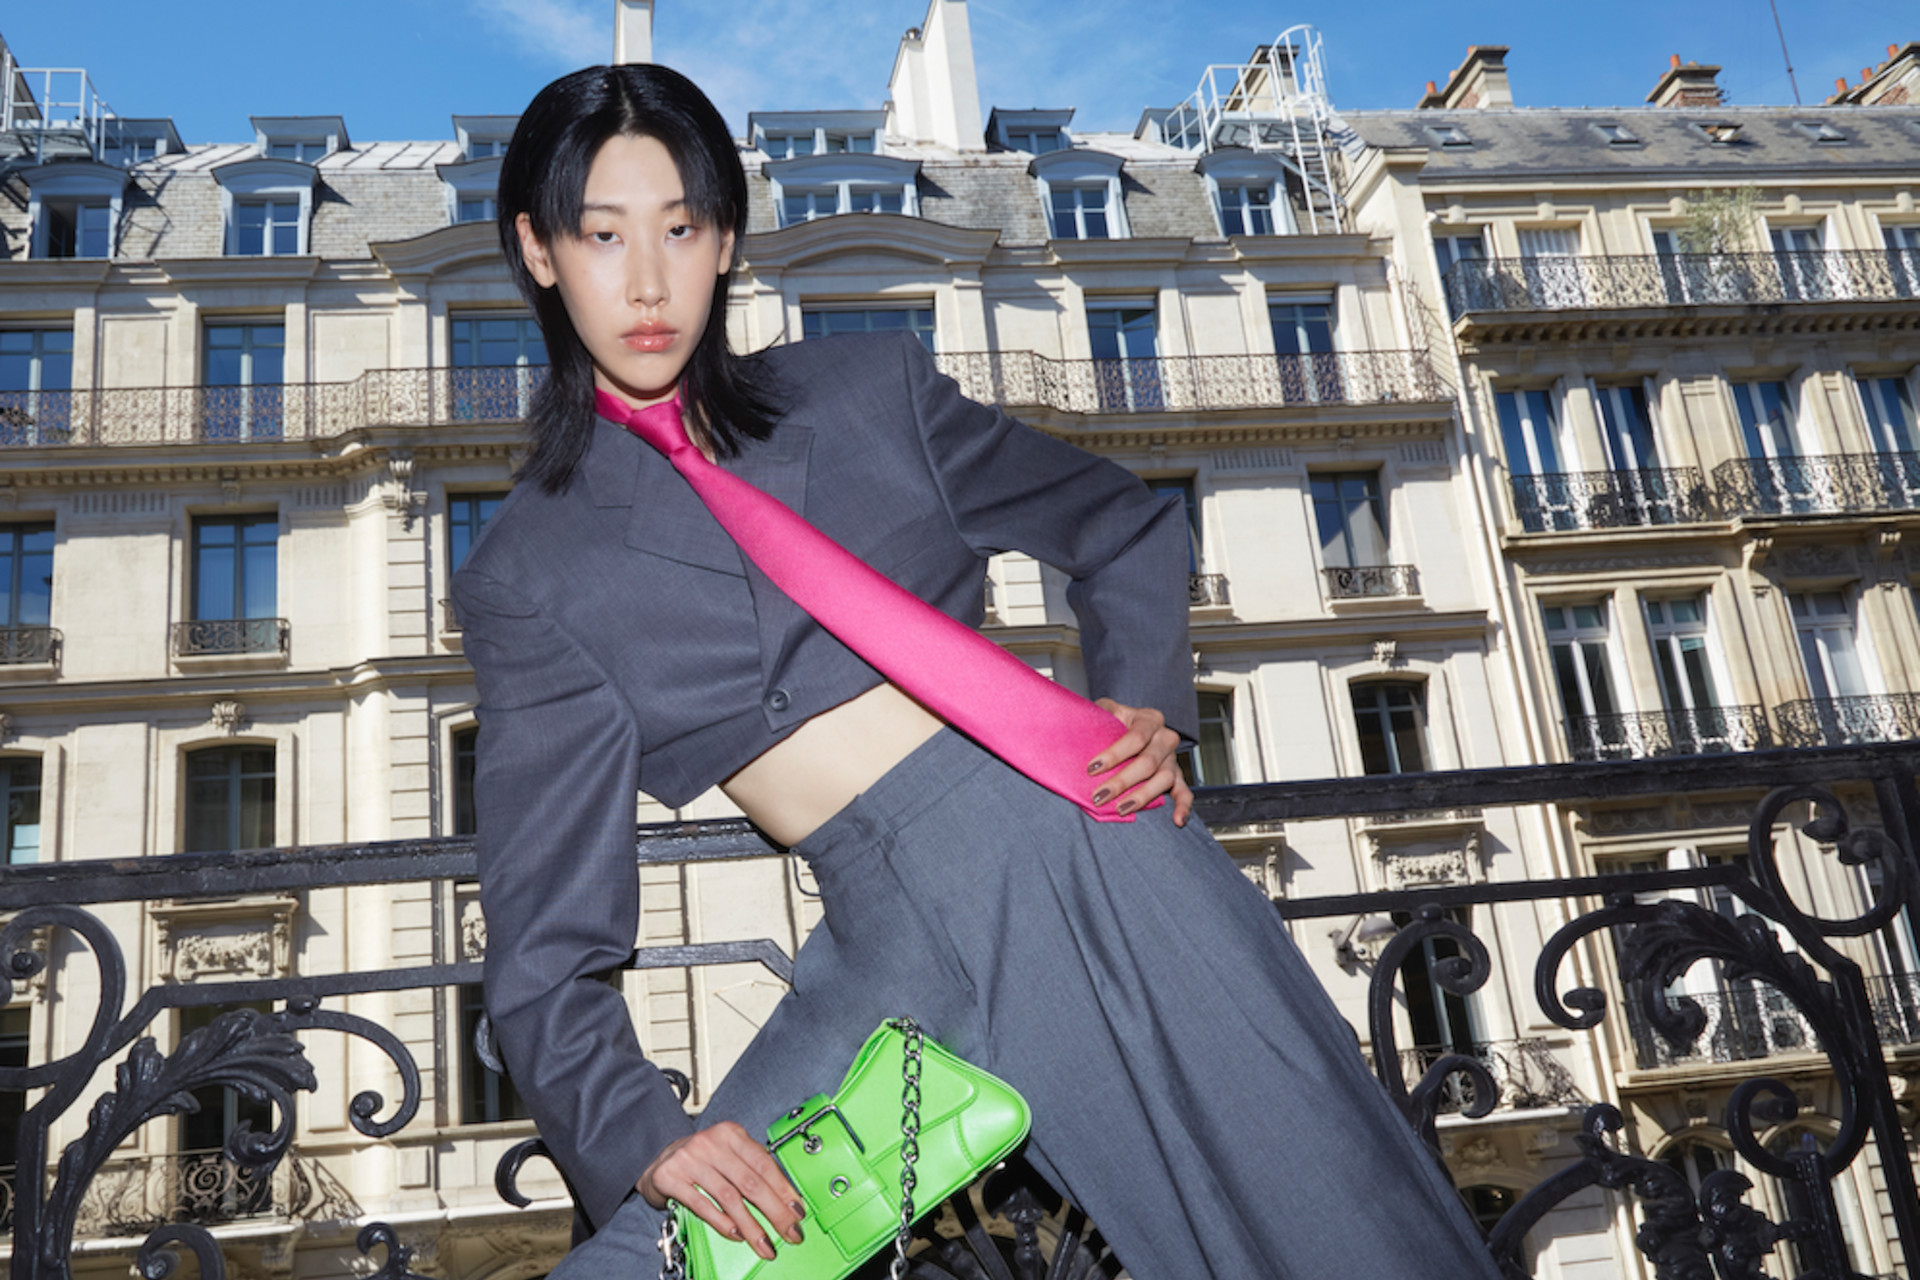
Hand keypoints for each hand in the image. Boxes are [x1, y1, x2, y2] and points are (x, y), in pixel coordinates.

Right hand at [638, 1124, 803, 1260]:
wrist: (656, 1161)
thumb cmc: (699, 1160)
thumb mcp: (727, 1154)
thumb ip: (751, 1169)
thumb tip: (785, 1199)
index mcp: (730, 1133)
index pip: (764, 1163)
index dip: (783, 1189)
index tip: (797, 1210)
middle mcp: (711, 1143)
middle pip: (750, 1182)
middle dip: (774, 1211)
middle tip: (789, 1232)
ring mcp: (689, 1159)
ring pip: (729, 1197)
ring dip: (751, 1226)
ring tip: (764, 1244)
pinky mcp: (670, 1177)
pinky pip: (703, 1205)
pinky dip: (723, 1222)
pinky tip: (737, 1234)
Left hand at [1087, 698, 1193, 825]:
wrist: (1124, 729)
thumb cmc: (1112, 721)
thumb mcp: (1105, 710)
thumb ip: (1099, 714)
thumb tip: (1083, 727)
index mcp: (1149, 719)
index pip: (1136, 737)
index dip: (1114, 754)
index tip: (1092, 768)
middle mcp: (1165, 738)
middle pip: (1148, 762)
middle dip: (1121, 781)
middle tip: (1099, 796)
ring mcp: (1172, 759)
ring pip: (1164, 779)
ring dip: (1142, 796)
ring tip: (1121, 808)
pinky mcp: (1176, 777)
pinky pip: (1184, 792)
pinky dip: (1183, 807)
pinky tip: (1177, 820)